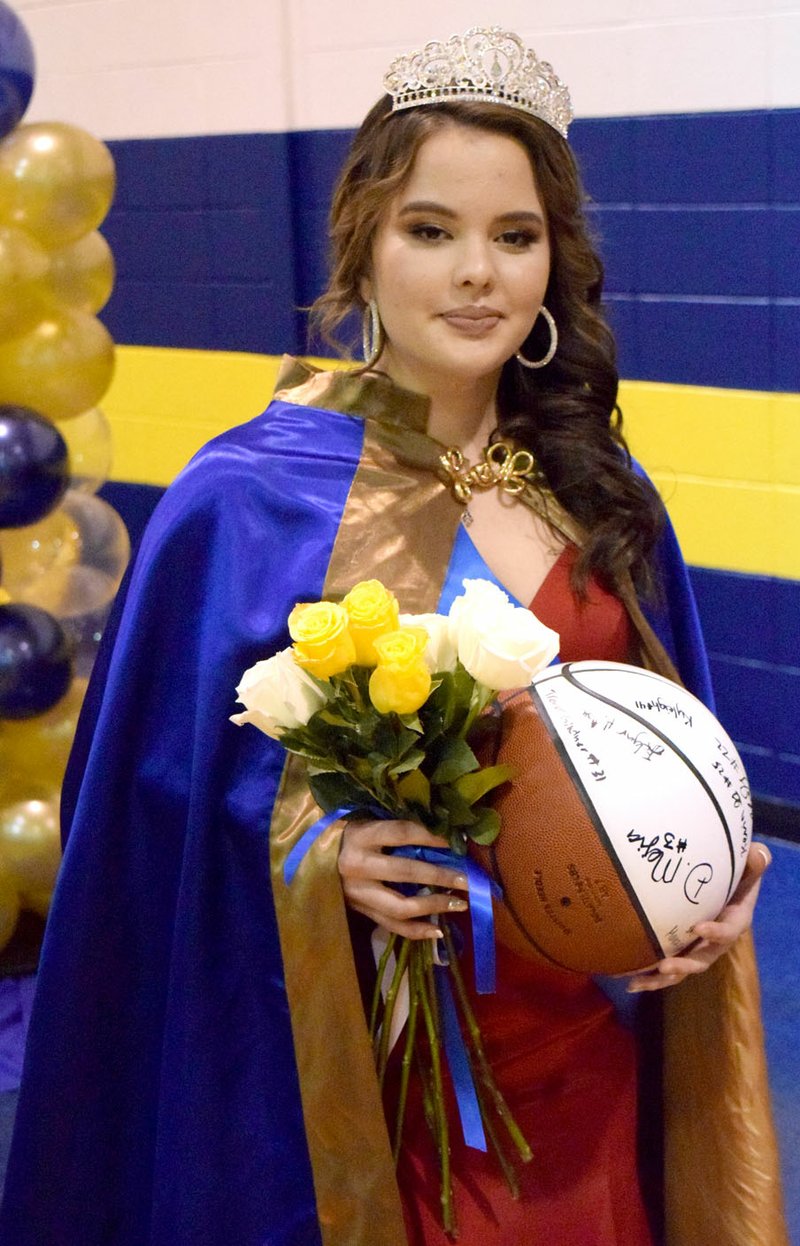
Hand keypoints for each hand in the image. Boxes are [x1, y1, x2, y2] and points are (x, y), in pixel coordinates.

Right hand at [338, 819, 469, 939]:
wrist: (311, 858)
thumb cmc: (348, 836)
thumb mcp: (367, 824)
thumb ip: (396, 830)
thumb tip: (442, 833)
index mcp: (360, 836)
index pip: (402, 833)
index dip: (431, 836)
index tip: (456, 840)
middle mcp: (357, 866)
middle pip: (406, 872)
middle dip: (440, 875)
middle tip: (466, 878)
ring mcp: (357, 893)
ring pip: (401, 906)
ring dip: (434, 906)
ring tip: (459, 904)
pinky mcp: (360, 911)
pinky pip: (392, 926)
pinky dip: (416, 931)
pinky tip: (438, 931)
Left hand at [625, 841, 771, 992]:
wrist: (725, 886)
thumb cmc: (736, 876)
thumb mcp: (748, 867)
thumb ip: (753, 863)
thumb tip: (759, 854)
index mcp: (734, 922)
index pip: (728, 931)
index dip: (716, 932)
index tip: (699, 928)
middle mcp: (716, 942)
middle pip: (702, 959)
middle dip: (684, 964)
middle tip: (665, 966)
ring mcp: (697, 949)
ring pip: (681, 969)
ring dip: (661, 978)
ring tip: (639, 982)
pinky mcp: (681, 950)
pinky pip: (666, 968)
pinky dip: (649, 977)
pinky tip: (629, 982)